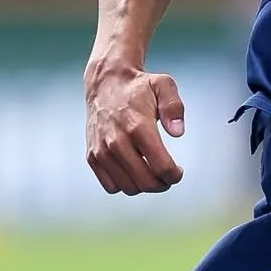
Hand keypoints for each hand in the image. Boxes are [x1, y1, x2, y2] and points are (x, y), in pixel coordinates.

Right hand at [85, 61, 185, 194]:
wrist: (104, 83)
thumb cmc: (138, 87)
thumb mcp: (163, 85)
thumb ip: (174, 107)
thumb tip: (178, 132)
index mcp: (138, 126)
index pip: (161, 167)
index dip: (174, 175)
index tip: (178, 171)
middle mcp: (117, 141)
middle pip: (147, 182)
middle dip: (163, 183)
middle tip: (167, 175)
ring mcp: (102, 150)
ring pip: (129, 188)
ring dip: (145, 186)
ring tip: (151, 172)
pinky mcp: (92, 156)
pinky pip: (111, 186)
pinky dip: (125, 185)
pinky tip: (133, 171)